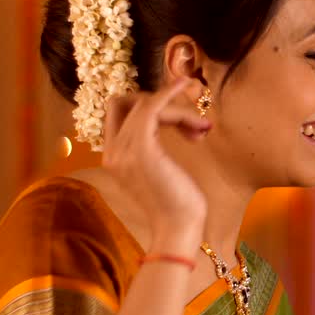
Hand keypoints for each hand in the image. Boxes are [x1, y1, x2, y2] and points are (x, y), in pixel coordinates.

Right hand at [102, 78, 210, 241]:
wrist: (179, 230)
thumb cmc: (178, 205)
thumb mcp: (162, 171)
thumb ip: (156, 149)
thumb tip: (174, 122)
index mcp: (114, 157)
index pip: (118, 113)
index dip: (147, 106)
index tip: (181, 121)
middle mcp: (113, 152)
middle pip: (129, 104)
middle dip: (164, 107)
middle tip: (195, 127)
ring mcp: (124, 150)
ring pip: (147, 105)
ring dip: (180, 111)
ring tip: (202, 130)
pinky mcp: (142, 149)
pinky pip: (152, 107)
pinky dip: (169, 93)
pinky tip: (185, 83)